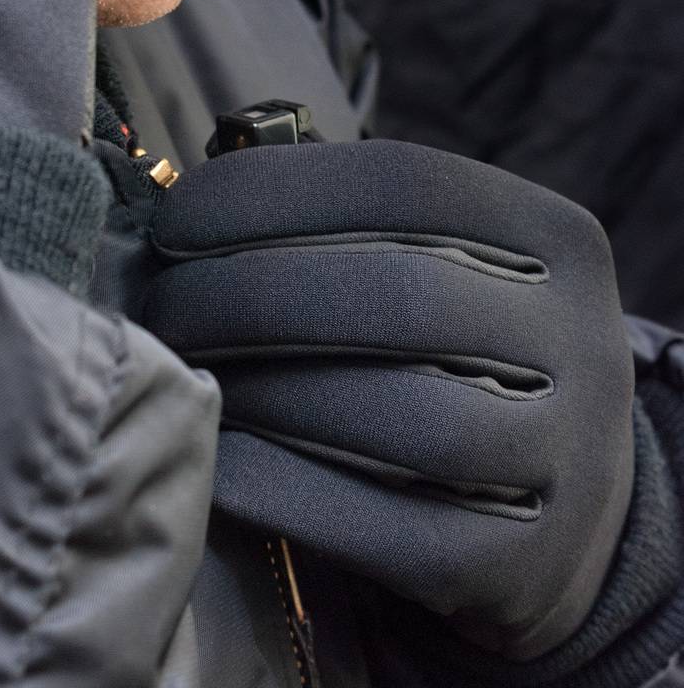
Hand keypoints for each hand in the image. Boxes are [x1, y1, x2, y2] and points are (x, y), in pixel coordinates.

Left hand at [141, 137, 635, 660]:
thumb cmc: (458, 355)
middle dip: (248, 294)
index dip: (270, 195)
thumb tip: (190, 209)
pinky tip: (217, 458)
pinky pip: (386, 528)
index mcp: (554, 239)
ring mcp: (569, 460)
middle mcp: (585, 341)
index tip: (173, 224)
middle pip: (397, 296)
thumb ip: (347, 226)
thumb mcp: (446, 265)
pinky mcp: (525, 568)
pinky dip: (283, 486)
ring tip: (187, 376)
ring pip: (400, 415)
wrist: (562, 508)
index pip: (400, 182)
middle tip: (164, 308)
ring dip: (264, 391)